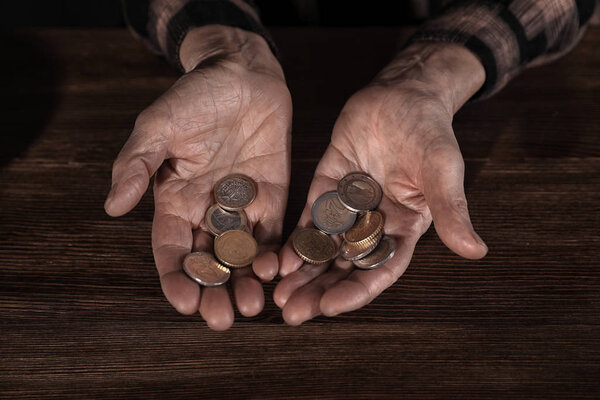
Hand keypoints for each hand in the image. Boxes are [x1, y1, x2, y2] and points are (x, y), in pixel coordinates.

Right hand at [105, 26, 291, 329]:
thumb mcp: (158, 126)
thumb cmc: (194, 97)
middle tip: (222, 319)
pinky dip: (277, 256)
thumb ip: (136, 164)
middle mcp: (208, 211)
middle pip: (209, 262)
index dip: (175, 278)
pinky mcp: (274, 198)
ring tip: (254, 305)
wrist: (242, 75)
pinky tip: (280, 273)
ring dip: (246, 283)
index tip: (184, 304)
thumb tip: (112, 207)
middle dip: (214, 292)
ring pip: (242, 256)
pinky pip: (275, 234)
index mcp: (175, 201)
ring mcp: (242, 207)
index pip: (171, 250)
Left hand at [275, 43, 487, 324]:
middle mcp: (373, 226)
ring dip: (302, 273)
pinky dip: (294, 239)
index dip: (356, 291)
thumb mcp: (442, 172)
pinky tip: (276, 259)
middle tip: (293, 314)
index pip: (379, 269)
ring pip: (322, 248)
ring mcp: (347, 208)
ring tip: (277, 296)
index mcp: (403, 229)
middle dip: (319, 291)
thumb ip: (452, 211)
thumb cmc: (431, 133)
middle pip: (344, 267)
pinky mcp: (325, 187)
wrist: (403, 95)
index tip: (331, 306)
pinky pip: (308, 219)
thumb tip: (475, 251)